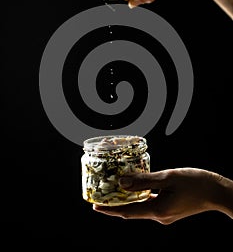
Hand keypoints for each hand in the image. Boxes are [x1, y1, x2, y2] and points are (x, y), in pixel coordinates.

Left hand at [93, 167, 232, 223]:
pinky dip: (140, 199)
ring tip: (115, 192)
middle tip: (100, 197)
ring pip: (141, 208)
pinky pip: (150, 205)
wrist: (217, 192)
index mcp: (158, 210)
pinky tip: (137, 190)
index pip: (127, 212)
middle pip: (132, 211)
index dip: (110, 210)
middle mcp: (160, 216)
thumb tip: (122, 182)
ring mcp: (166, 215)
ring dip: (128, 201)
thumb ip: (144, 181)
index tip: (95, 207)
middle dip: (115, 206)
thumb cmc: (195, 182)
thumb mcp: (168, 177)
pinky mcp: (170, 210)